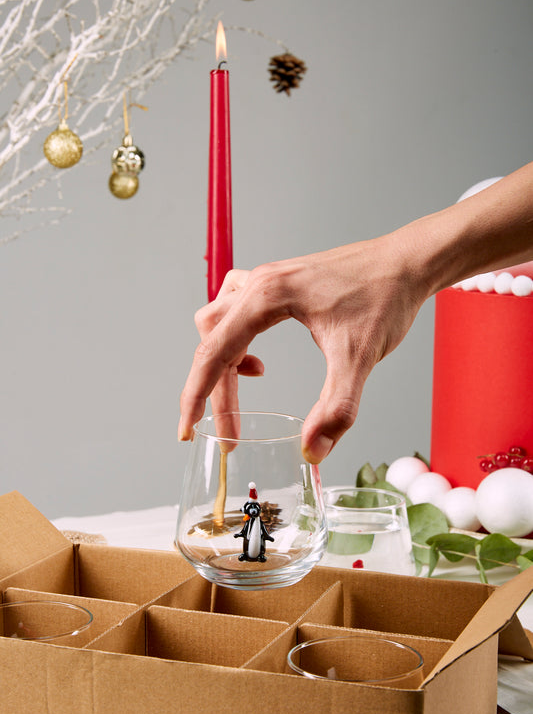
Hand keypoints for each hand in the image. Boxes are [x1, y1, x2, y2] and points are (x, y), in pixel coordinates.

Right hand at [178, 232, 426, 461]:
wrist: (407, 262)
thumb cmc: (384, 297)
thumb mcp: (359, 357)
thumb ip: (336, 408)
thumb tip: (313, 451)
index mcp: (266, 297)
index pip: (213, 353)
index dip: (196, 397)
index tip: (187, 431)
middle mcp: (258, 284)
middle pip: (213, 343)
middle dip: (215, 391)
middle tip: (231, 432)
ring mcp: (266, 280)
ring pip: (218, 324)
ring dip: (221, 362)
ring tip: (246, 388)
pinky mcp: (278, 285)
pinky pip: (235, 312)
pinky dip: (236, 341)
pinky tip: (260, 362)